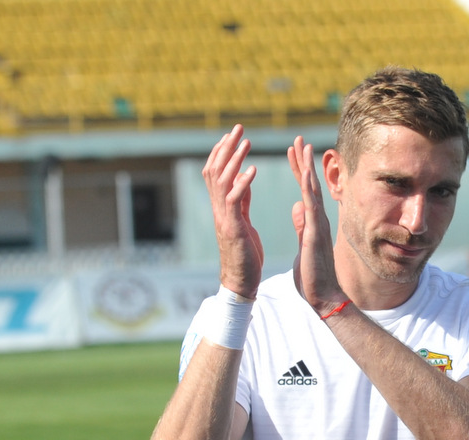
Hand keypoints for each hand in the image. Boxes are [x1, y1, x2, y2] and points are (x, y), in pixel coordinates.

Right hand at [203, 124, 262, 297]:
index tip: (232, 135)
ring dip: (234, 159)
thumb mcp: (243, 222)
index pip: (217, 173)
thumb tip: (245, 179)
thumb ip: (242, 201)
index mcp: (223, 208)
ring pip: (222, 181)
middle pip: (216, 171)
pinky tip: (252, 171)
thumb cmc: (245, 255)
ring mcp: (224, 218)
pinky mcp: (233, 228)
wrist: (241, 282)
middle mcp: (219, 209)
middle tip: (238, 128)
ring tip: (246, 142)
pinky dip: (243, 184)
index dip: (223, 153)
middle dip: (227, 148)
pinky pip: (235, 201)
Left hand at [287, 136, 346, 313]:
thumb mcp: (303, 245)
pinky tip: (304, 173)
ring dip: (307, 167)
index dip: (299, 170)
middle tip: (298, 139)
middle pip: (310, 184)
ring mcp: (319, 225)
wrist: (325, 297)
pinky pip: (312, 207)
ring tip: (302, 146)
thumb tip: (296, 208)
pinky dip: (308, 189)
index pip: (305, 190)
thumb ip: (301, 226)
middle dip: (303, 161)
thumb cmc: (314, 276)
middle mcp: (319, 219)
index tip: (293, 151)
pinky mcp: (316, 233)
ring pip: (313, 190)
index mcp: (313, 222)